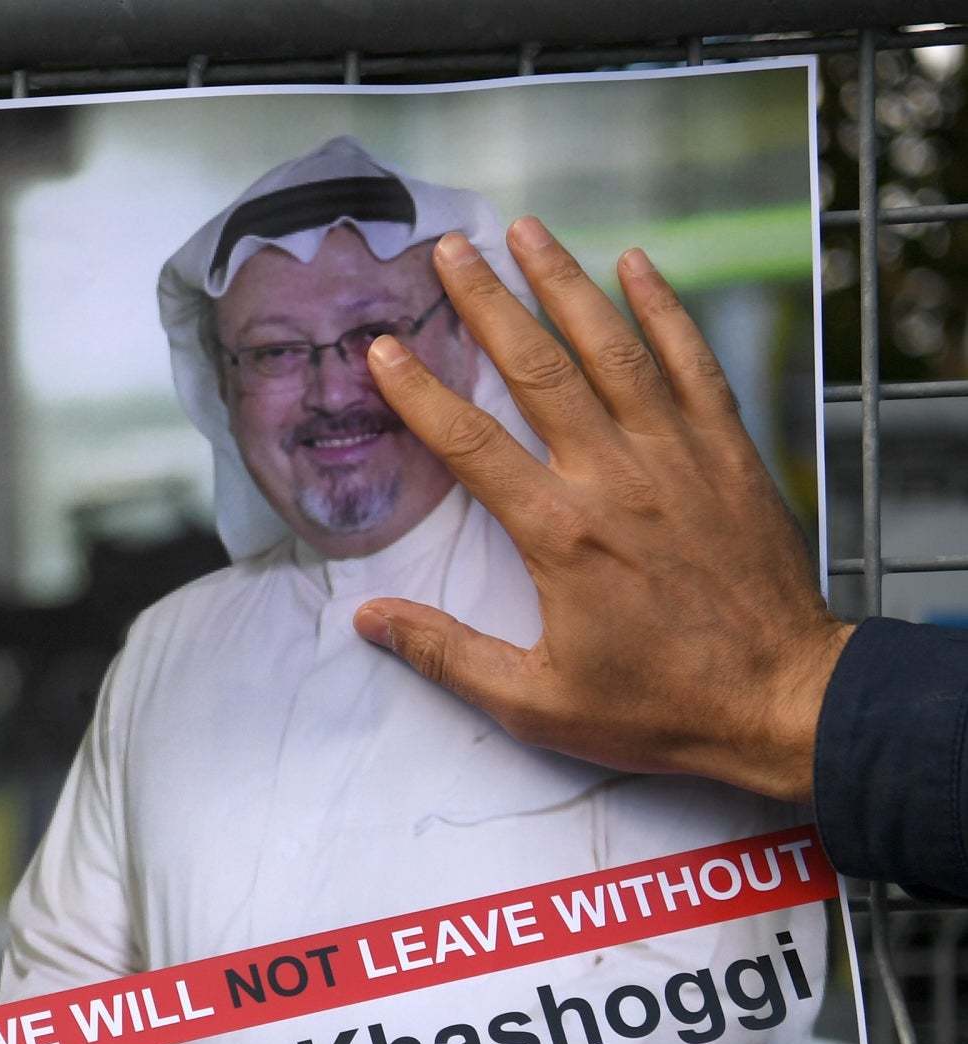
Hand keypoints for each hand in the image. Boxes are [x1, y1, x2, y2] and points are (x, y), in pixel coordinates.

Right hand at [354, 217, 851, 802]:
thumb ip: (447, 654)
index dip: (421, 392)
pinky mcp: (729, 453)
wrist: (780, 700)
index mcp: (561, 533)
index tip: (383, 348)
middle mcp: (616, 476)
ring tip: (528, 231)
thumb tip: (369, 619)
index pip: (472, 444)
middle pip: (540, 369)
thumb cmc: (657, 707)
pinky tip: (640, 266)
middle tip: (451, 249)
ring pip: (614, 348)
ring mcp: (679, 455)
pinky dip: (666, 310)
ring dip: (567, 283)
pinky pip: (693, 363)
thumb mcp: (536, 702)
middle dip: (489, 302)